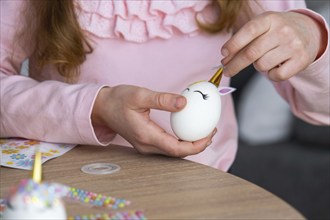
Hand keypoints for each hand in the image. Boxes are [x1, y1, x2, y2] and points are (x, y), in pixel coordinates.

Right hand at [92, 85, 215, 156]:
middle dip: (197, 145)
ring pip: (173, 151)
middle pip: (177, 153)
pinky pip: (168, 146)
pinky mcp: (146, 142)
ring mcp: (145, 146)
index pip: (177, 149)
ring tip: (203, 130)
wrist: (102, 108)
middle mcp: (146, 146)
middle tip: (211, 130)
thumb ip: (162, 100)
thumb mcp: (140, 95)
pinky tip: (188, 130)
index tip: (209, 134)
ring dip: (190, 144)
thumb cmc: (118, 100)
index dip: (197, 145)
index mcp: (146, 136)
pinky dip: (181, 141)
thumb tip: (185, 103)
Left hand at [221, 11, 325, 80]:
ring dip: (258, 66)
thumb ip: (243, 41)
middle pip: (251, 53)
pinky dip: (271, 75)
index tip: (223, 55)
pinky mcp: (301, 60)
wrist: (307, 32)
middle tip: (226, 71)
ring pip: (262, 65)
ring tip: (265, 59)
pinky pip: (276, 76)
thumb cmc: (276, 31)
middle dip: (234, 65)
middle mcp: (283, 30)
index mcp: (269, 19)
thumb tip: (225, 60)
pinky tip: (275, 66)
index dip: (233, 45)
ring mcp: (293, 45)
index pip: (248, 31)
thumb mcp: (261, 28)